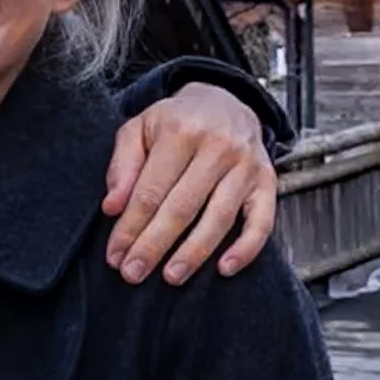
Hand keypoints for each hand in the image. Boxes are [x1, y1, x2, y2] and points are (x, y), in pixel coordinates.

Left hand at [103, 83, 276, 286]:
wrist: (225, 102)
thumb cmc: (175, 122)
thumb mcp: (139, 128)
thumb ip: (123, 165)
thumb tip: (112, 207)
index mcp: (180, 131)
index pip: (150, 191)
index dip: (130, 227)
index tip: (115, 255)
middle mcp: (217, 146)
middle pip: (182, 208)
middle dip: (154, 245)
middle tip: (133, 273)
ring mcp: (246, 165)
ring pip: (219, 218)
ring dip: (193, 254)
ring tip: (170, 277)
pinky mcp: (268, 181)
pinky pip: (262, 221)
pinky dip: (246, 248)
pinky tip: (224, 269)